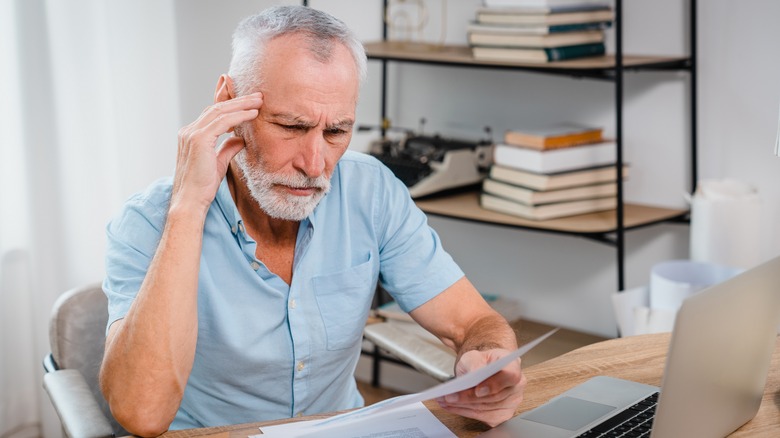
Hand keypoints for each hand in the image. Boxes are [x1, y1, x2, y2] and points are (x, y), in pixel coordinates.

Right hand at [171, 91, 262, 212]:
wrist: (190, 201)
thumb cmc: (202, 186)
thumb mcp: (219, 163)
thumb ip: (227, 148)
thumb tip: (240, 138)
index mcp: (191, 135)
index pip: (213, 114)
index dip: (232, 107)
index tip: (250, 104)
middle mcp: (189, 131)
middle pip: (217, 108)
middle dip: (239, 100)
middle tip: (258, 96)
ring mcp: (192, 134)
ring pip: (220, 111)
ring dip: (241, 104)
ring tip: (259, 101)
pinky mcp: (199, 140)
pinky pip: (222, 121)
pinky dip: (239, 115)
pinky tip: (252, 114)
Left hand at [436, 348, 526, 426]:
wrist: (483, 368)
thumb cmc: (480, 361)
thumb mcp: (473, 355)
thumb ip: (474, 362)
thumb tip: (474, 374)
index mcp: (512, 365)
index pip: (510, 375)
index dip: (494, 384)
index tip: (478, 390)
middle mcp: (516, 385)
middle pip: (494, 396)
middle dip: (468, 398)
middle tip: (449, 396)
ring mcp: (511, 402)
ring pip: (486, 408)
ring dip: (463, 406)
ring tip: (445, 400)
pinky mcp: (502, 414)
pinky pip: (482, 416)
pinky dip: (464, 411)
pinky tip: (452, 406)